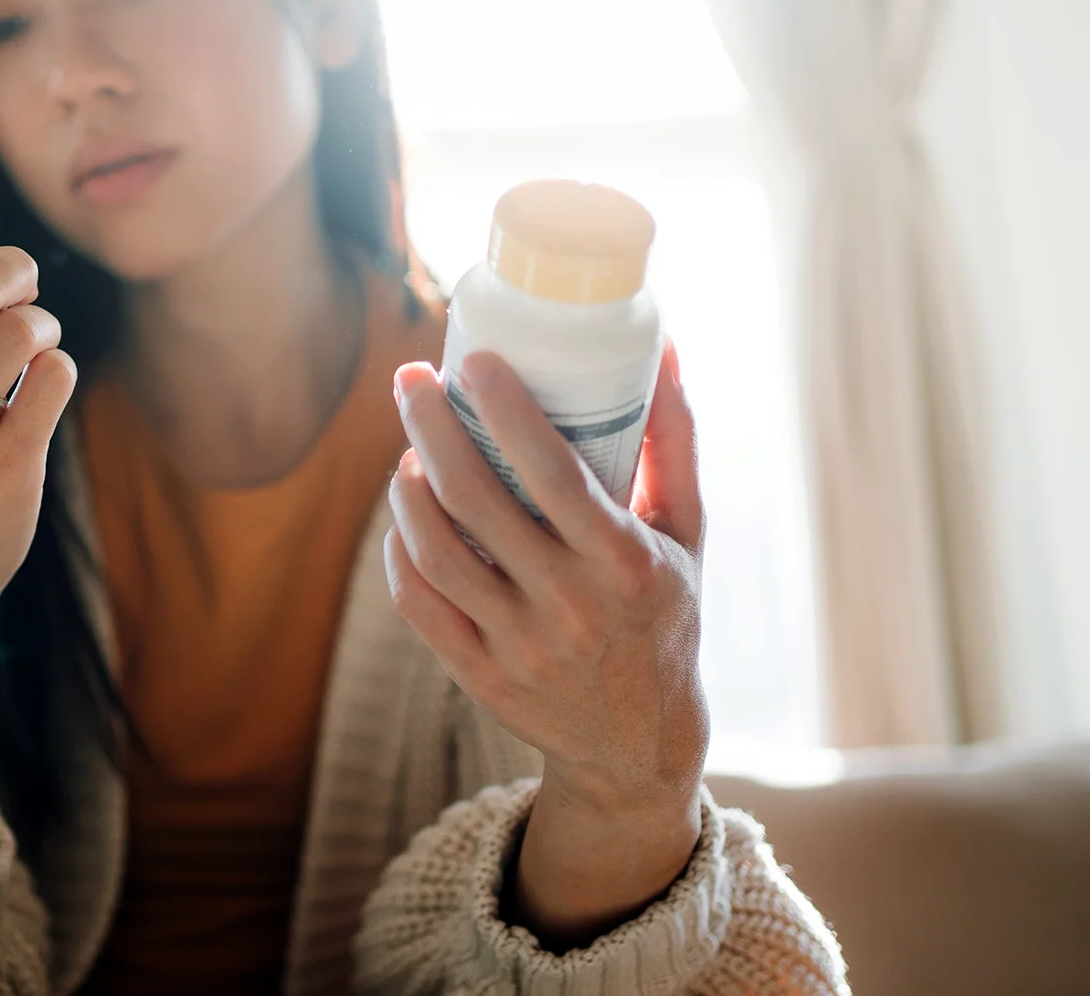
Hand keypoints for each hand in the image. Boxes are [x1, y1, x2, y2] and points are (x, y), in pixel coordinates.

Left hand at [385, 340, 708, 944]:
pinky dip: (402, 550)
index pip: (554, 473)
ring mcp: (519, 646)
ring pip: (437, 552)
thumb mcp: (687, 534)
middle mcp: (570, 605)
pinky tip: (406, 515)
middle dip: (432, 427)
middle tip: (412, 380)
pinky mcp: (480, 677)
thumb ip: (672, 442)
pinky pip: (420, 603)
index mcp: (625, 563)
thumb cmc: (665, 614)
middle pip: (477, 501)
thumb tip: (661, 347)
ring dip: (409, 490)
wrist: (639, 743)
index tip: (473, 360)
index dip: (507, 412)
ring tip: (409, 451)